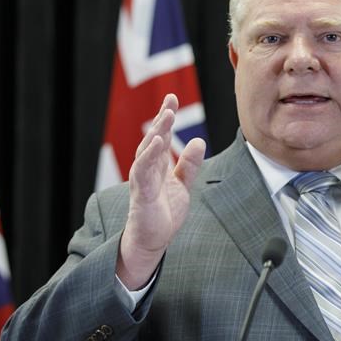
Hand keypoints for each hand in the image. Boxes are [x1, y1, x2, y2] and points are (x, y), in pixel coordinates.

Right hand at [116, 93, 206, 288]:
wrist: (152, 241)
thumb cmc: (164, 213)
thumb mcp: (183, 185)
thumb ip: (189, 165)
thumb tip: (198, 141)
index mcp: (157, 166)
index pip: (162, 136)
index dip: (166, 117)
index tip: (172, 98)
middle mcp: (148, 169)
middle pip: (154, 138)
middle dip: (162, 119)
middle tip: (170, 100)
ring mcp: (143, 180)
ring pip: (147, 151)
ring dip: (157, 132)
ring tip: (167, 115)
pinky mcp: (142, 193)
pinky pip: (143, 171)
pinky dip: (150, 155)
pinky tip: (157, 142)